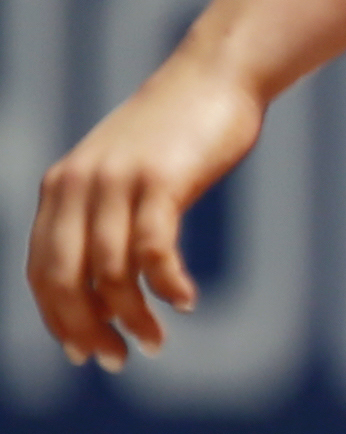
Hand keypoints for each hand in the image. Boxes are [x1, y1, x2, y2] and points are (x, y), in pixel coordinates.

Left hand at [27, 41, 266, 369]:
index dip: (59, 320)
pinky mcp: (161, 181)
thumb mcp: (123, 172)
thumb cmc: (177, 129)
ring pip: (111, 273)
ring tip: (156, 341)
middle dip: (86, 329)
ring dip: (133, 318)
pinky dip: (167, 285)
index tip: (85, 353)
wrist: (217, 73)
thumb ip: (102, 216)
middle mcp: (78, 185)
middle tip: (116, 360)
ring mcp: (118, 182)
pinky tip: (184, 301)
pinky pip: (154, 251)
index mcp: (60, 187)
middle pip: (65, 279)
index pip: (41, 272)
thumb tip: (102, 288)